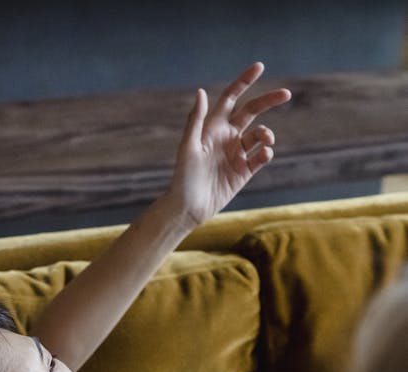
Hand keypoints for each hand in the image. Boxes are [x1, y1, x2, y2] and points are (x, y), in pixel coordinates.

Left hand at [169, 62, 290, 227]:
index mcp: (213, 127)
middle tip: (286, 94)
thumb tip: (201, 91)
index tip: (260, 67)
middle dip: (269, 100)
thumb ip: (195, 120)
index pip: (232, 98)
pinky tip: (265, 154)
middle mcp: (227, 137)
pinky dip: (266, 153)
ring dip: (267, 134)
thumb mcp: (188, 147)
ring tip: (267, 140)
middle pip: (252, 111)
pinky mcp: (244, 172)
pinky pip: (261, 157)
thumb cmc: (183, 177)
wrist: (188, 207)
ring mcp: (237, 154)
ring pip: (260, 135)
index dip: (244, 81)